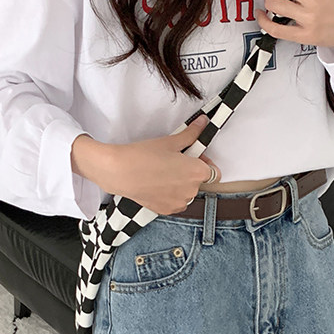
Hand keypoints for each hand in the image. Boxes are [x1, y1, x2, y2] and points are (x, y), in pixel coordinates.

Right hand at [96, 116, 221, 215]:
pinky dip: (170, 194)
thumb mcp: (170, 142)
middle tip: (172, 161)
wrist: (120, 172)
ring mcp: (180, 202)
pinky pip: (176, 201)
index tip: (193, 156)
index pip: (214, 171)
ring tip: (162, 173)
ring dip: (180, 184)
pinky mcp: (168, 210)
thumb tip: (202, 123)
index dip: (204, 162)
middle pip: (199, 181)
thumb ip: (191, 134)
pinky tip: (157, 184)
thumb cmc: (144, 156)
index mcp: (197, 172)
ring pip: (187, 192)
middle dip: (190, 171)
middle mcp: (192, 191)